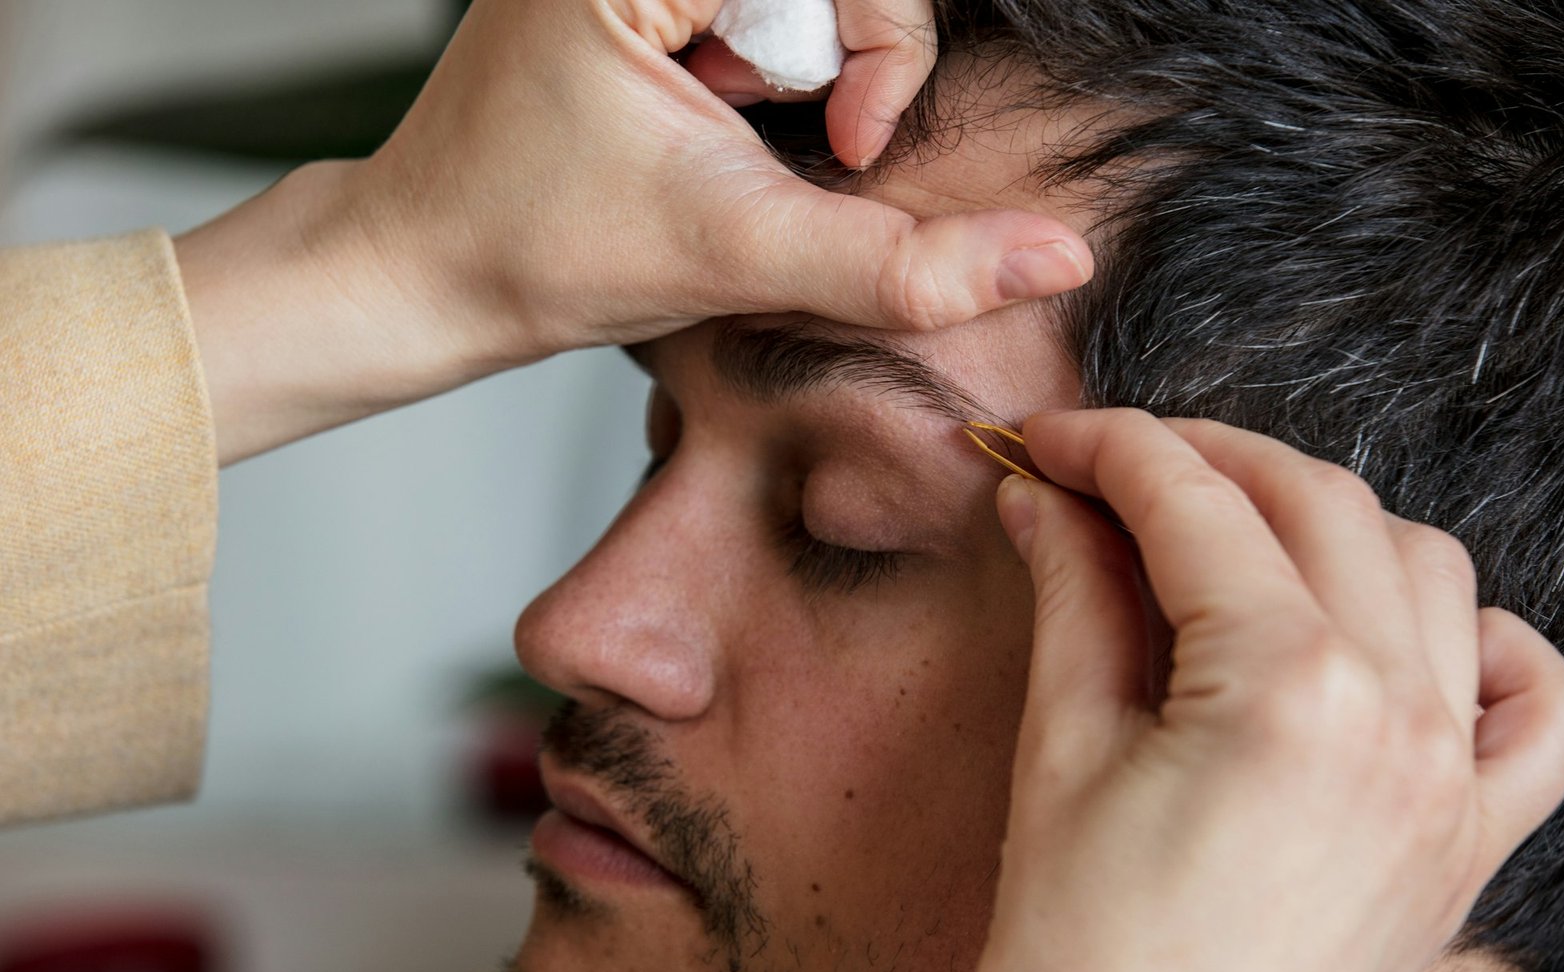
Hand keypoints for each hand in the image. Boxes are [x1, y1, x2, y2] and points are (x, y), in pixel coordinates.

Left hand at [176, 0, 1090, 464]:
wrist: (429, 271)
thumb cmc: (539, 250)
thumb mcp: (738, 255)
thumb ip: (901, 264)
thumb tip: (1052, 257)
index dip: (884, 47)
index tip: (846, 148)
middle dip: (827, 59)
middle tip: (746, 130)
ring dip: (791, 64)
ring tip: (709, 122)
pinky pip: (754, 4)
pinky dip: (759, 58)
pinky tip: (702, 108)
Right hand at [974, 410, 1563, 971]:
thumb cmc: (1082, 971)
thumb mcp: (1056, 761)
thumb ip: (1070, 601)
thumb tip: (1044, 499)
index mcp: (1284, 689)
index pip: (1195, 505)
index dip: (1108, 450)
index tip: (1046, 443)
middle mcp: (1400, 715)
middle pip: (1317, 504)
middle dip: (1206, 460)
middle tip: (1110, 472)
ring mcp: (1454, 778)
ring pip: (1428, 568)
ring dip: (1323, 522)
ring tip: (1226, 540)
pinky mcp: (1472, 837)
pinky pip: (1537, 701)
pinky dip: (1475, 639)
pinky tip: (1391, 639)